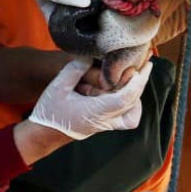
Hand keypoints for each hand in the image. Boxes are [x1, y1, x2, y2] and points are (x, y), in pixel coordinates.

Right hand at [29, 59, 151, 139]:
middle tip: (146, 64)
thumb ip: (74, 70)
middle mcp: (104, 121)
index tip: (140, 68)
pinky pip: (126, 118)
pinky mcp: (105, 125)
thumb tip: (89, 57)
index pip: (123, 99)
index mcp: (95, 112)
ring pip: (132, 116)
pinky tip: (126, 90)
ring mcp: (106, 125)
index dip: (135, 84)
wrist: (44, 134)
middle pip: (132, 105)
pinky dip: (131, 105)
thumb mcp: (58, 87)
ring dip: (137, 96)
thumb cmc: (50, 111)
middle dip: (141, 83)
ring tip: (137, 77)